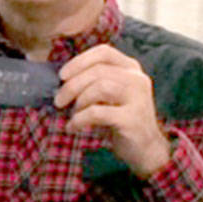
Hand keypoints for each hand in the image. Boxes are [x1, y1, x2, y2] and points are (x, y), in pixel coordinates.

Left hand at [55, 44, 169, 177]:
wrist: (144, 148)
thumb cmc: (118, 118)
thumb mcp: (108, 95)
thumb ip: (92, 82)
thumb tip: (61, 80)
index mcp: (131, 69)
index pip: (104, 52)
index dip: (79, 61)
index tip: (62, 76)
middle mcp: (137, 79)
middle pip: (98, 71)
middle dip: (72, 85)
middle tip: (59, 101)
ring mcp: (138, 98)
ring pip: (100, 87)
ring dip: (79, 101)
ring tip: (73, 114)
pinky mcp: (133, 118)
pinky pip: (98, 112)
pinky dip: (79, 119)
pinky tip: (73, 127)